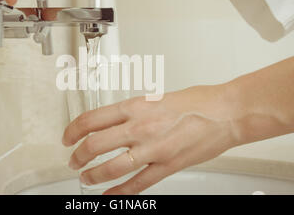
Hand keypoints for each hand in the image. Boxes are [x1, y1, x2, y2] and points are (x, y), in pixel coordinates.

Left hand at [62, 85, 239, 194]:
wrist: (226, 112)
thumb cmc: (198, 102)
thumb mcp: (157, 98)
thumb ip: (134, 112)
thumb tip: (115, 121)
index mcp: (136, 106)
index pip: (91, 119)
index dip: (73, 130)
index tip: (68, 137)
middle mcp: (140, 127)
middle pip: (94, 145)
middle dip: (78, 156)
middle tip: (73, 161)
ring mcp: (153, 149)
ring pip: (111, 167)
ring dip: (93, 176)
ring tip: (86, 178)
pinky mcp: (168, 166)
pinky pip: (138, 184)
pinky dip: (120, 192)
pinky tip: (110, 195)